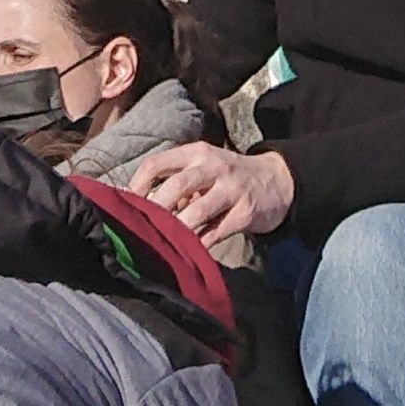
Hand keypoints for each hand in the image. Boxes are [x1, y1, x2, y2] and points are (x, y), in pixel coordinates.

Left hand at [133, 140, 293, 246]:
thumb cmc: (228, 177)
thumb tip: (141, 208)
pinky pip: (216, 232)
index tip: (127, 206)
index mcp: (196, 153)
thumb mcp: (204, 167)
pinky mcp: (245, 213)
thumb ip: (177, 182)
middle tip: (142, 228)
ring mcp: (231, 189)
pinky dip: (199, 244)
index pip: (157, 163)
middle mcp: (213, 166)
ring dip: (177, 229)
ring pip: (197, 212)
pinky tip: (188, 253)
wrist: (278, 181)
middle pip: (175, 187)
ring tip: (163, 242)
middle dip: (155, 210)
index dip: (137, 185)